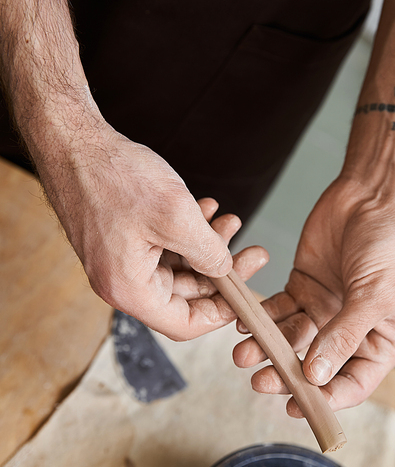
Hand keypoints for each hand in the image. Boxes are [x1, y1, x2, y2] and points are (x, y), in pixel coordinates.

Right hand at [37, 119, 267, 339]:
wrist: (72, 142)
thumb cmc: (114, 176)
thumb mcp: (176, 217)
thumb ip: (208, 253)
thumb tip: (226, 270)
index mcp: (129, 289)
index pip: (184, 324)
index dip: (221, 312)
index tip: (246, 292)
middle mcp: (121, 282)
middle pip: (184, 295)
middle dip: (220, 271)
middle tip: (251, 251)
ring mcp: (119, 260)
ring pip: (177, 268)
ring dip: (206, 247)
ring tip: (229, 221)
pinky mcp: (121, 239)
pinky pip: (163, 247)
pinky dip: (187, 233)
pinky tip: (206, 209)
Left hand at [233, 176, 394, 413]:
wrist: (376, 193)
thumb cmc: (392, 244)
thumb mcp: (375, 294)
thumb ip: (344, 336)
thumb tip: (317, 377)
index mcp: (381, 341)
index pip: (353, 384)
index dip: (325, 400)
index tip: (295, 407)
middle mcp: (351, 331)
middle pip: (314, 366)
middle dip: (286, 375)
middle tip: (260, 380)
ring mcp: (325, 308)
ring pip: (290, 339)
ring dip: (267, 348)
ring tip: (243, 353)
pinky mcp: (303, 286)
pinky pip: (277, 310)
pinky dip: (261, 318)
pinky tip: (244, 324)